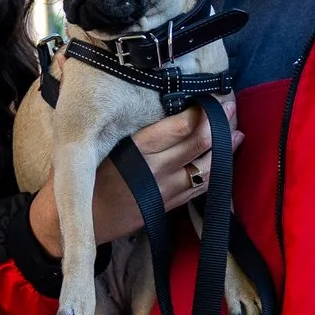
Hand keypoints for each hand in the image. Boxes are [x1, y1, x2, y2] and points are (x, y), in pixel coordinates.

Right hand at [28, 98, 241, 258]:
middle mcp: (155, 169)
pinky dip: (215, 175)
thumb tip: (137, 93)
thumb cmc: (80, 177)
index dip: (201, 112)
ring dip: (224, 150)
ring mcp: (164, 190)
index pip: (178, 127)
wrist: (77, 222)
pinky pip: (198, 190)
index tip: (213, 97)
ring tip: (237, 133)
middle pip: (198, 144)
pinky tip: (225, 162)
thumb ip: (120, 124)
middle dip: (219, 124)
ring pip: (204, 168)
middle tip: (232, 107)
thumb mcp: (95, 145)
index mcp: (136, 149)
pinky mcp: (166, 207)